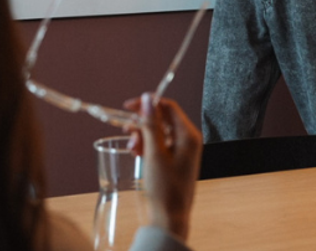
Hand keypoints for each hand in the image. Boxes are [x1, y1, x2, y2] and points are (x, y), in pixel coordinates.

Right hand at [125, 94, 201, 241]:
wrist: (170, 217)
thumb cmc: (165, 188)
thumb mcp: (154, 154)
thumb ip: (150, 125)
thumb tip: (147, 99)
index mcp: (188, 135)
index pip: (168, 106)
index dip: (147, 104)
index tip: (127, 107)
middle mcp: (188, 139)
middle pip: (162, 118)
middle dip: (143, 124)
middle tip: (128, 133)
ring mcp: (183, 149)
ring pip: (158, 131)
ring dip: (143, 136)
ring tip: (133, 149)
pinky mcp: (176, 159)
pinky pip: (159, 144)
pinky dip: (147, 146)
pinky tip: (138, 154)